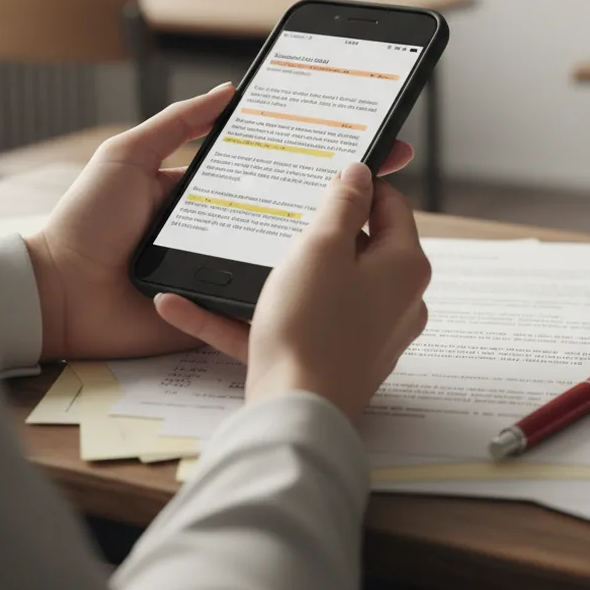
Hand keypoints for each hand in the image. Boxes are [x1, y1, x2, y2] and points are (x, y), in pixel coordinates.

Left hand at [24, 87, 414, 361]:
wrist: (58, 295)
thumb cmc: (85, 222)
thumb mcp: (127, 156)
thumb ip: (176, 124)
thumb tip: (228, 91)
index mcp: (209, 189)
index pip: (269, 166)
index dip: (309, 153)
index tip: (353, 137)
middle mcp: (225, 225)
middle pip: (287, 207)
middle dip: (334, 192)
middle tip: (381, 175)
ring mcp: (225, 266)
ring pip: (283, 250)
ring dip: (322, 238)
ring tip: (368, 221)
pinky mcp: (219, 304)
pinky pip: (260, 294)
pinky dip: (292, 285)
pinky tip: (328, 268)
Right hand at [156, 163, 430, 422]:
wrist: (294, 416)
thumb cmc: (313, 327)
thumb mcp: (323, 247)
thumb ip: (342, 204)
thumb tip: (360, 173)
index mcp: (404, 267)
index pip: (392, 207)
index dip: (360, 185)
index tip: (326, 172)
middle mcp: (395, 302)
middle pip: (358, 248)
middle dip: (317, 229)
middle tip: (280, 209)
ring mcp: (363, 336)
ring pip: (317, 289)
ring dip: (272, 273)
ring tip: (234, 251)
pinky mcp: (328, 362)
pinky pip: (285, 327)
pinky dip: (244, 316)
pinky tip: (184, 304)